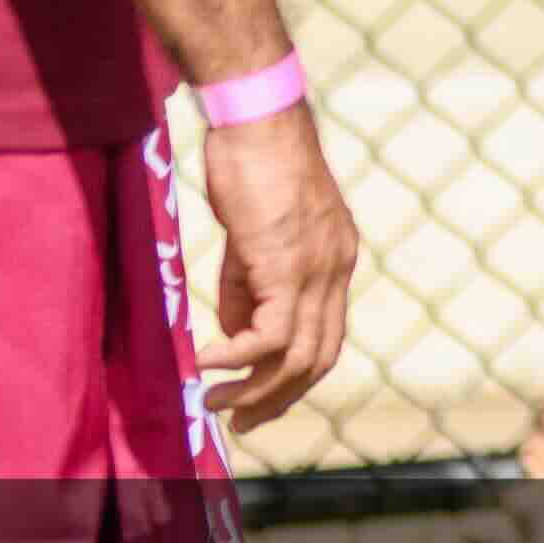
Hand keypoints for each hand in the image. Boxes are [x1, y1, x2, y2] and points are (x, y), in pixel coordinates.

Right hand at [191, 99, 359, 433]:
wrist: (258, 120)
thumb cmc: (251, 167)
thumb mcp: (254, 238)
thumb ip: (248, 287)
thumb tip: (235, 336)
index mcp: (336, 261)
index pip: (326, 336)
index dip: (294, 376)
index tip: (259, 399)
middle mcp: (337, 269)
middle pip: (319, 357)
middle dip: (279, 398)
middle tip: (240, 422)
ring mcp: (317, 268)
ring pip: (298, 355)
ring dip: (255, 389)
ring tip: (215, 404)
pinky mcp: (286, 265)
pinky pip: (268, 334)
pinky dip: (238, 358)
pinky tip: (206, 362)